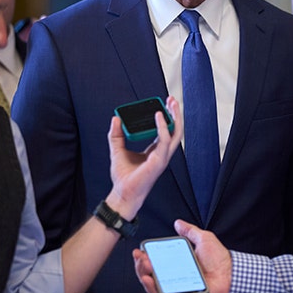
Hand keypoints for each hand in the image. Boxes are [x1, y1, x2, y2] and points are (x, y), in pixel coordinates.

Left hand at [104, 96, 181, 218]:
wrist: (122, 193)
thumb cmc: (123, 176)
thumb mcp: (117, 150)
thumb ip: (116, 134)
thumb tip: (116, 118)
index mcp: (155, 151)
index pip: (165, 131)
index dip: (166, 117)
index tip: (162, 104)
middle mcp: (162, 153)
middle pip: (175, 130)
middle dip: (175, 114)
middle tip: (171, 99)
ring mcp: (162, 157)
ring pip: (175, 134)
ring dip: (175, 117)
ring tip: (171, 104)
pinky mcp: (159, 161)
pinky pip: (164, 141)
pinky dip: (162, 128)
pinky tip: (158, 116)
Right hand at [133, 219, 230, 292]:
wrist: (231, 274)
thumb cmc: (220, 260)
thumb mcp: (203, 239)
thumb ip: (190, 230)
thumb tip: (179, 223)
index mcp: (177, 264)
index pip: (155, 262)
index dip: (144, 257)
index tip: (139, 251)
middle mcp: (174, 277)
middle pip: (150, 274)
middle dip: (140, 266)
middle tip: (141, 258)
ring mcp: (176, 288)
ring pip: (153, 286)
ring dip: (144, 276)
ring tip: (144, 266)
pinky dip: (154, 290)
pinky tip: (149, 281)